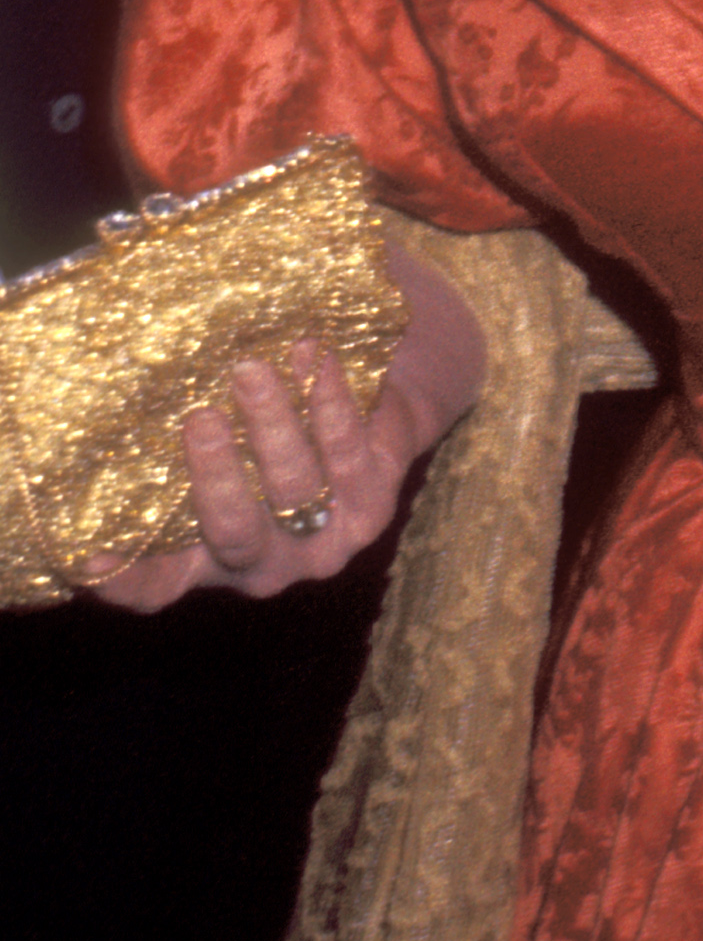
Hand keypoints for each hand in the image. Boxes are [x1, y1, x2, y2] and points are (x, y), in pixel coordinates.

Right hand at [86, 241, 483, 608]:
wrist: (369, 420)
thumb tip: (123, 363)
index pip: (153, 586)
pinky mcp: (374, 506)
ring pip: (295, 489)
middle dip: (217, 475)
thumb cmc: (260, 425)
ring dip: (273, 425)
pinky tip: (310, 354)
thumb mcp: (215, 435)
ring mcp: (322, 542)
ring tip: (251, 370)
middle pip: (235, 532)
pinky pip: (349, 452)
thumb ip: (176, 424)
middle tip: (199, 417)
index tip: (90, 552)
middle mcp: (261, 563)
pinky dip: (327, 399)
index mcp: (204, 560)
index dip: (121, 577)